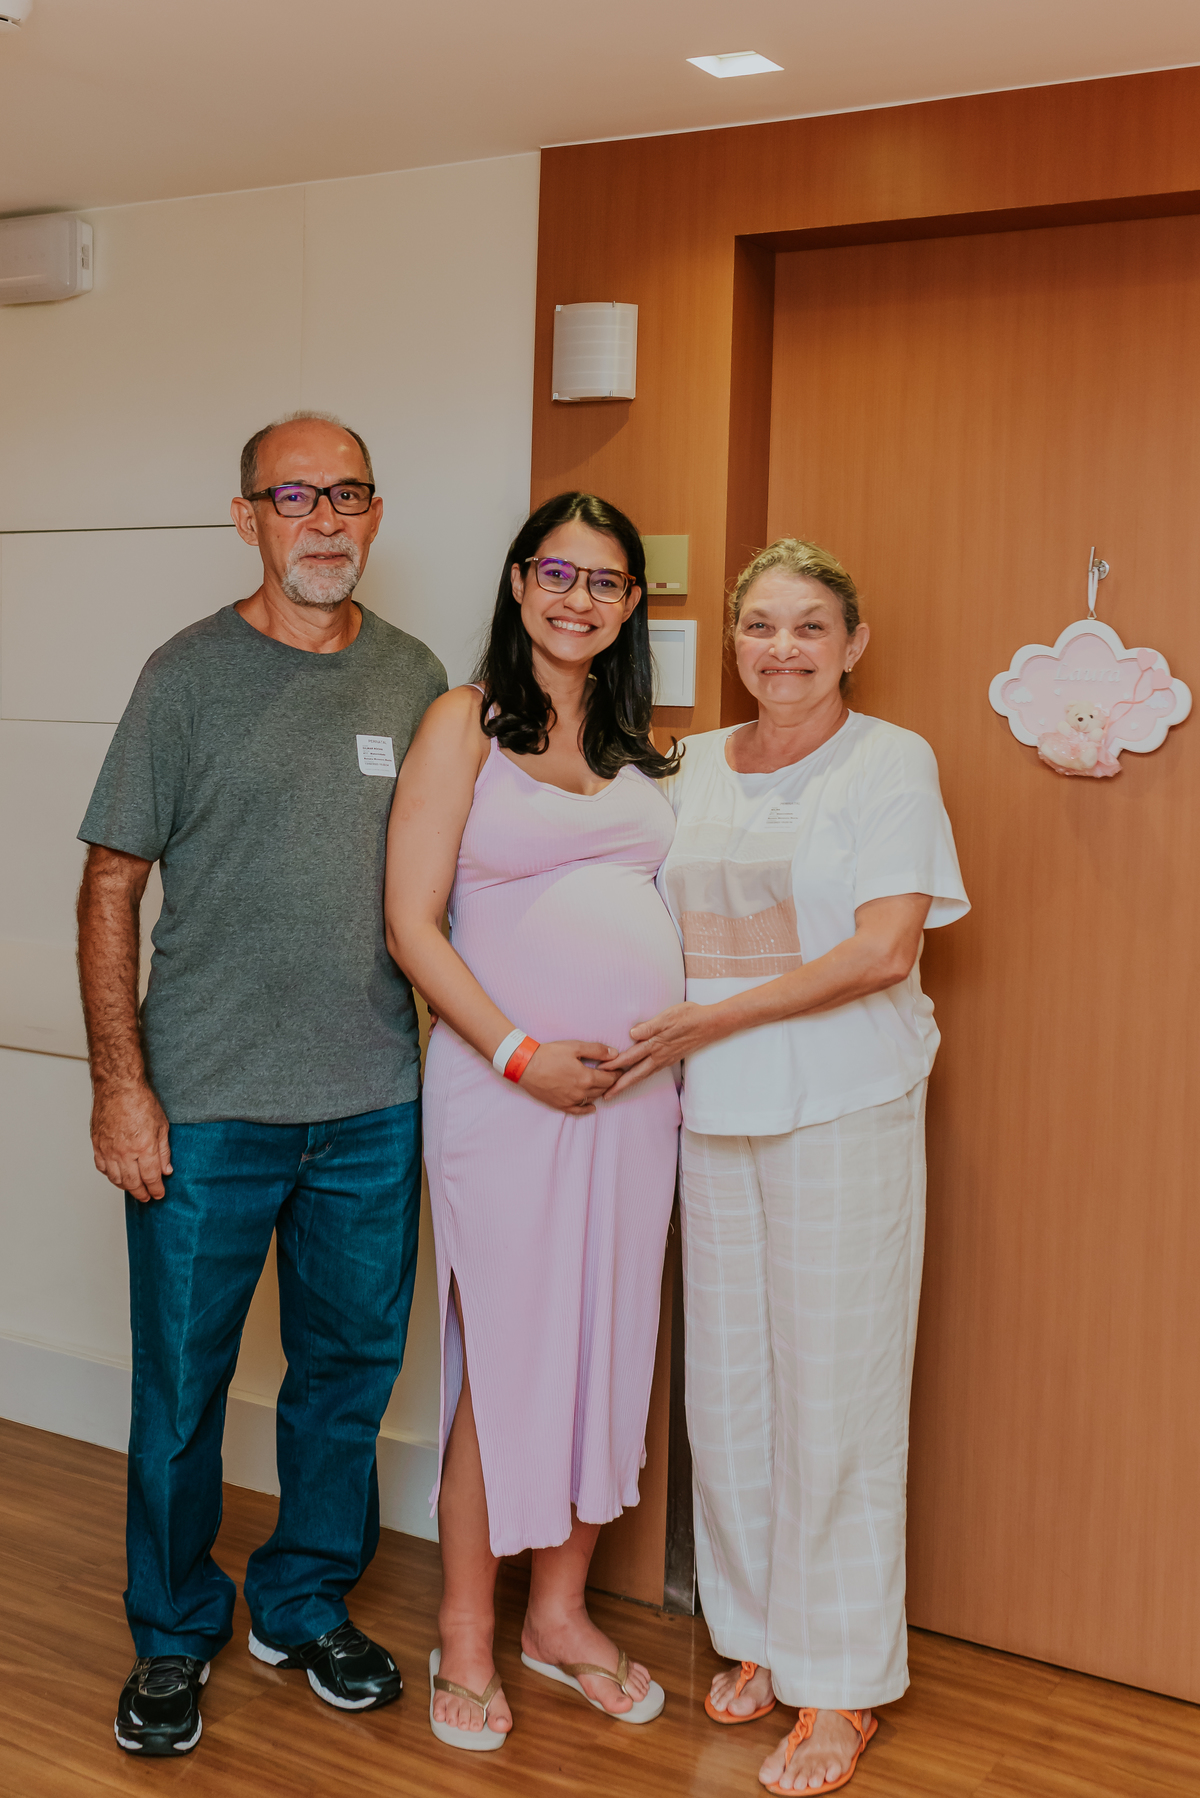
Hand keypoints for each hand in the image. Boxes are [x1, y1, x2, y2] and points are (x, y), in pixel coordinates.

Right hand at [91, 1081, 171, 1201]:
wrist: (118, 1087)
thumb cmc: (140, 1101)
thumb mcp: (162, 1126)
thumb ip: (164, 1151)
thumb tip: (166, 1170)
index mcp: (144, 1147)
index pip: (151, 1178)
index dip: (156, 1189)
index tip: (159, 1194)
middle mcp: (125, 1152)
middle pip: (133, 1183)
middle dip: (142, 1193)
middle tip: (147, 1197)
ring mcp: (109, 1150)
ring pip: (116, 1179)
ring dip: (126, 1187)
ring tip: (134, 1188)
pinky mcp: (97, 1145)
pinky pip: (102, 1168)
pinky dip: (110, 1175)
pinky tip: (117, 1176)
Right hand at [516, 1040, 619, 1114]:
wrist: (525, 1066)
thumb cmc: (549, 1054)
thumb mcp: (574, 1047)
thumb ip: (597, 1050)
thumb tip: (615, 1054)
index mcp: (586, 1077)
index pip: (610, 1078)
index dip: (616, 1073)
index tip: (619, 1068)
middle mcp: (581, 1092)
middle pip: (603, 1089)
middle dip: (609, 1081)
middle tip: (611, 1075)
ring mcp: (571, 1101)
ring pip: (592, 1099)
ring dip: (599, 1092)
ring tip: (601, 1084)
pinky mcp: (561, 1105)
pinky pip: (578, 1111)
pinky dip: (587, 1109)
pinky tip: (592, 1107)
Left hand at [599, 1002, 720, 1096]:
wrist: (712, 1024)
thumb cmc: (690, 1016)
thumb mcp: (669, 1016)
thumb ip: (650, 1026)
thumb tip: (632, 1033)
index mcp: (655, 1044)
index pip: (630, 1057)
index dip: (614, 1065)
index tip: (600, 1072)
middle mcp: (659, 1055)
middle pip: (635, 1074)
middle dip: (620, 1085)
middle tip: (605, 1096)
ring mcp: (666, 1058)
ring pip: (643, 1074)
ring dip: (629, 1083)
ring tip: (617, 1091)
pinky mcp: (671, 1058)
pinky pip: (652, 1071)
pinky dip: (641, 1077)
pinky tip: (638, 1078)